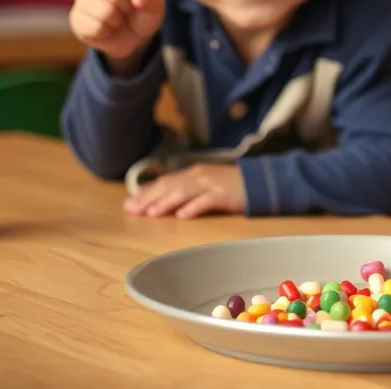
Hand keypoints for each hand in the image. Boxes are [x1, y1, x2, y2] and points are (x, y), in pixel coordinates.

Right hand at [70, 0, 165, 74]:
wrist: (131, 38)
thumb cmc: (142, 14)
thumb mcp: (155, 6)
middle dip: (125, 2)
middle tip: (129, 9)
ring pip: (102, 9)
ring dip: (117, 20)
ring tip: (118, 20)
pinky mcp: (77, 18)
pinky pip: (94, 26)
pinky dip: (107, 32)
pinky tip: (107, 29)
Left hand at [123, 164, 246, 218]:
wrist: (261, 181)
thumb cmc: (232, 187)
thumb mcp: (207, 185)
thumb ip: (187, 190)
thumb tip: (163, 202)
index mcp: (194, 174)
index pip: (165, 182)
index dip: (146, 192)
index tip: (129, 204)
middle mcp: (200, 176)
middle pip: (170, 186)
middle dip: (149, 198)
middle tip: (132, 210)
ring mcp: (213, 185)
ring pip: (184, 193)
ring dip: (166, 202)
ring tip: (151, 213)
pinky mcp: (225, 195)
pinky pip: (207, 201)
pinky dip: (194, 207)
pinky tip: (182, 215)